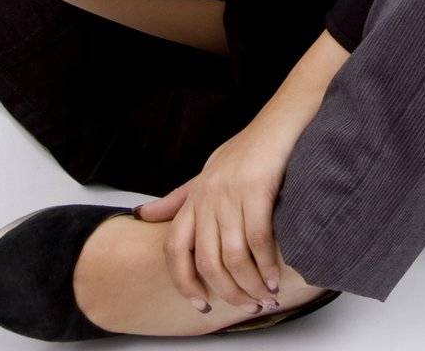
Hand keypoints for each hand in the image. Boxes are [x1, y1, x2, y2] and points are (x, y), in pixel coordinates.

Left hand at [135, 117, 301, 310]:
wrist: (281, 119)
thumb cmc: (249, 147)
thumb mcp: (208, 171)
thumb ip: (178, 198)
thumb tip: (142, 214)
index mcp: (195, 196)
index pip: (175, 248)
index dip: (184, 282)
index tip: (200, 305)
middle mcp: (208, 196)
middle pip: (206, 260)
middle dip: (227, 291)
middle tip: (247, 306)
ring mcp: (231, 192)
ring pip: (233, 255)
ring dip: (250, 285)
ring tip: (265, 297)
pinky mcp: (256, 188)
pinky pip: (258, 239)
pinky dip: (267, 265)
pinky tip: (275, 278)